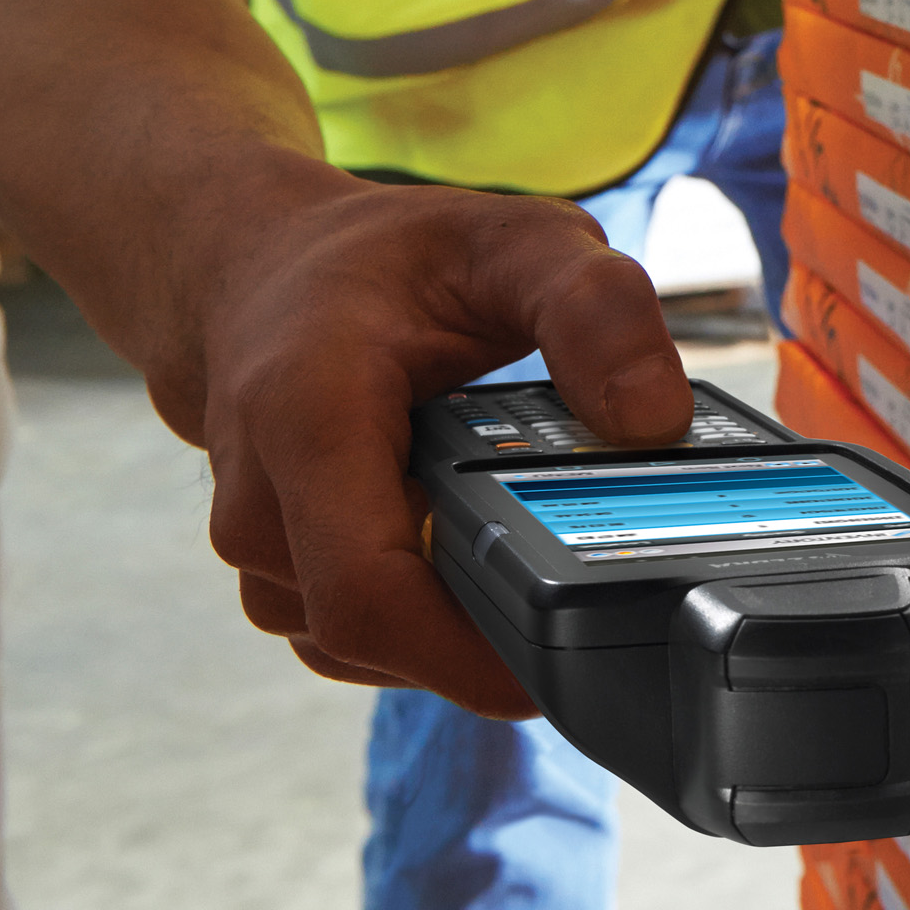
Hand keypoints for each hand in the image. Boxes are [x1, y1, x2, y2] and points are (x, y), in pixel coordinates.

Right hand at [155, 176, 692, 715]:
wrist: (256, 268)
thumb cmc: (387, 259)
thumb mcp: (514, 241)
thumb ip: (594, 308)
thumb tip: (654, 420)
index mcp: (306, 419)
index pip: (367, 595)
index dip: (465, 657)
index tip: (562, 668)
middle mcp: (259, 500)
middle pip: (371, 635)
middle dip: (481, 637)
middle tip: (583, 592)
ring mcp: (259, 549)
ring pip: (361, 646)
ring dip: (451, 627)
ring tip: (531, 555)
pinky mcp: (278, 573)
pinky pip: (356, 633)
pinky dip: (423, 615)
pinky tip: (479, 561)